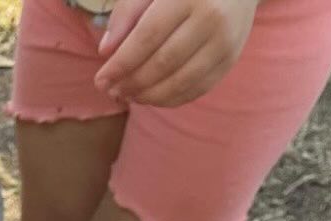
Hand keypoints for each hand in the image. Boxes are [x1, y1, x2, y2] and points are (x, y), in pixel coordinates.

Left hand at [95, 0, 256, 105]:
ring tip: (129, 96)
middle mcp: (212, 18)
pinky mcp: (230, 59)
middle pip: (163, 63)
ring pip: (180, 82)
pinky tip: (151, 97)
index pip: (147, 37)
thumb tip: (105, 51)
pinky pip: (196, 89)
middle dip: (132, 83)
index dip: (121, 63)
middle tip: (113, 92)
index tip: (100, 80)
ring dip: (149, 96)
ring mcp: (225, 42)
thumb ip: (128, 11)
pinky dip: (170, 99)